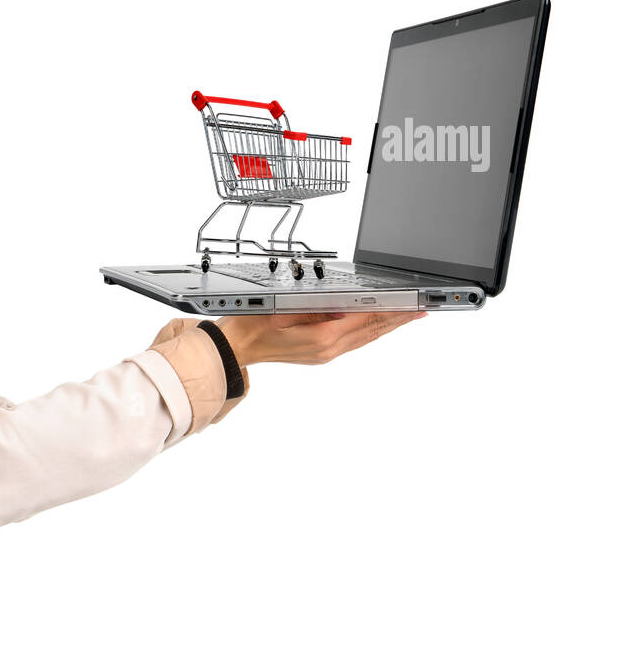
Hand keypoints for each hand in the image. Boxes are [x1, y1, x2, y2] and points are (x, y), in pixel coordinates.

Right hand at [213, 310, 426, 367]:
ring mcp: (325, 354)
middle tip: (423, 310)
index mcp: (320, 337)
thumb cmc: (250, 326)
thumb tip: (346, 306)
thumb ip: (316, 308)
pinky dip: (371, 332)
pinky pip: (354, 342)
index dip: (392, 312)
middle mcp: (327, 349)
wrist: (235, 349)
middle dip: (398, 319)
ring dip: (388, 326)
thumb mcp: (282, 308)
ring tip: (409, 317)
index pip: (365, 320)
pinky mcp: (321, 354)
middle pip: (371, 331)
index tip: (412, 305)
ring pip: (365, 338)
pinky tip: (378, 326)